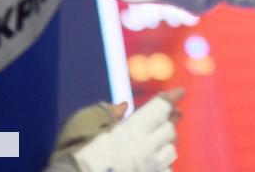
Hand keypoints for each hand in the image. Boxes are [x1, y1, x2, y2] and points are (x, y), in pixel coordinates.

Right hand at [68, 89, 184, 171]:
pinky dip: (162, 165)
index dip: (172, 97)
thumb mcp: (83, 125)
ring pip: (172, 152)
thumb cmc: (74, 155)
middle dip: (167, 122)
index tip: (180, 91)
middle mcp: (145, 149)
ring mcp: (148, 169)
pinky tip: (152, 163)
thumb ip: (106, 113)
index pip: (161, 108)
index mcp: (131, 130)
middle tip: (164, 118)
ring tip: (155, 142)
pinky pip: (166, 171)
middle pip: (170, 129)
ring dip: (166, 144)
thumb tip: (124, 106)